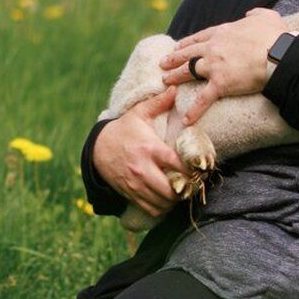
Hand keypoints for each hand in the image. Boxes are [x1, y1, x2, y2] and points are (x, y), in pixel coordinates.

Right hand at [91, 86, 184, 216]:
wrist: (97, 149)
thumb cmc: (123, 130)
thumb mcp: (138, 113)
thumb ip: (158, 102)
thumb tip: (175, 89)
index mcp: (149, 149)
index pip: (177, 164)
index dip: (193, 170)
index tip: (200, 169)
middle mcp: (143, 169)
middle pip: (172, 190)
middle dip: (186, 189)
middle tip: (194, 183)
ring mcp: (136, 184)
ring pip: (163, 202)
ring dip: (176, 200)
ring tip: (183, 190)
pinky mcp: (131, 194)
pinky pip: (152, 209)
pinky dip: (163, 208)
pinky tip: (168, 198)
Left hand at [159, 8, 285, 115]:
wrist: (279, 54)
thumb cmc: (275, 36)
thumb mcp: (266, 16)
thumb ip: (255, 13)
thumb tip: (250, 14)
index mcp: (223, 32)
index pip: (199, 37)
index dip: (187, 42)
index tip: (178, 46)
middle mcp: (213, 48)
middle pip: (188, 53)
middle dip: (174, 58)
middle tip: (163, 63)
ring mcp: (214, 66)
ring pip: (188, 71)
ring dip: (175, 76)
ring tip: (165, 81)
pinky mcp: (220, 84)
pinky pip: (203, 99)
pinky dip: (194, 110)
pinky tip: (185, 119)